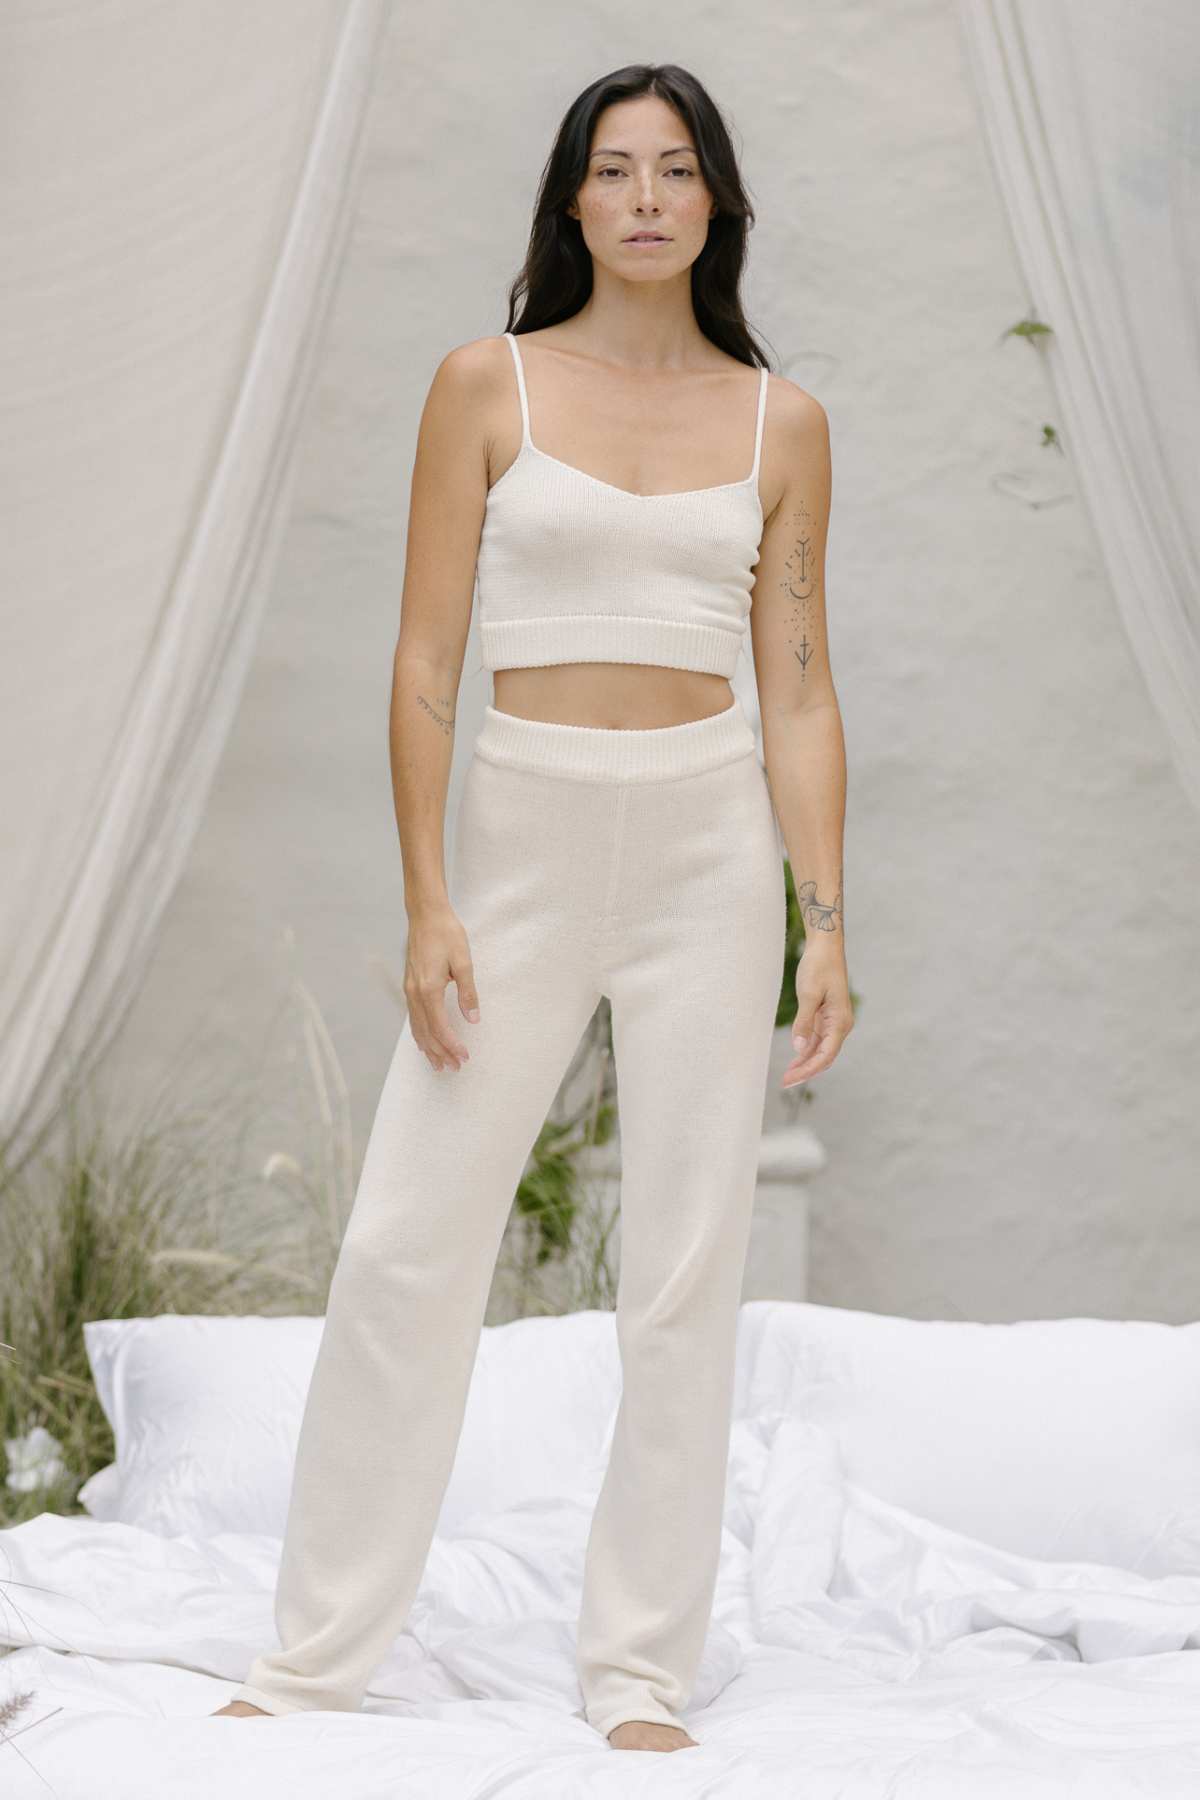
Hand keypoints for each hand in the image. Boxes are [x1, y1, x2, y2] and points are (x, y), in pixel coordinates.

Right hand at [403, 903, 479, 1070]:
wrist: (425, 914)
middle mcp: (415, 992)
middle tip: (454, 1068)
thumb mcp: (464, 961)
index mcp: (428, 988)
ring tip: (439, 1064)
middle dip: (440, 1052)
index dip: (452, 1045)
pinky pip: (413, 1017)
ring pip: (417, 1027)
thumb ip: (468, 992)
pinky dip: (420, 1033)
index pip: (440, 1027)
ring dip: (428, 1047)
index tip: (464, 1057)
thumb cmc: (446, 934)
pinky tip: (425, 1041)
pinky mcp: (410, 985)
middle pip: (426, 1032)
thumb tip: (473, 1018)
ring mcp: (409, 989)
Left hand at [782, 945, 852, 1088]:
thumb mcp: (808, 994)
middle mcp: (840, 1025)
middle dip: (806, 1071)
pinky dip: (806, 1051)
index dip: (808, 1070)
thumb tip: (799, 1048)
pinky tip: (795, 1060)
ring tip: (787, 1075)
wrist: (825, 947)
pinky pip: (817, 1040)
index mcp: (840, 1022)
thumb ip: (804, 1023)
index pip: (825, 1055)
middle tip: (784, 1082)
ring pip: (820, 1050)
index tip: (790, 1079)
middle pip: (824, 1057)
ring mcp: (834, 1022)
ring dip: (805, 1063)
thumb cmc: (819, 966)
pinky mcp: (826, 1017)